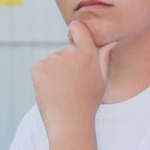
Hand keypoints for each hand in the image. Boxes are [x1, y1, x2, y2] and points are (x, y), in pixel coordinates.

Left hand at [31, 21, 117, 139]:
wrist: (70, 122)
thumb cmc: (88, 103)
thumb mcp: (102, 80)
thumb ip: (105, 57)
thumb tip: (112, 41)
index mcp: (87, 52)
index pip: (77, 27)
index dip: (74, 33)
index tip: (74, 42)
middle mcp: (69, 51)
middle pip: (64, 50)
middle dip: (66, 64)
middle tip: (71, 86)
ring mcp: (52, 59)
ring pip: (52, 62)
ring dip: (54, 73)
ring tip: (62, 91)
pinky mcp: (38, 67)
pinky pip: (40, 68)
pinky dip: (43, 78)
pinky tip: (51, 92)